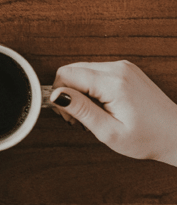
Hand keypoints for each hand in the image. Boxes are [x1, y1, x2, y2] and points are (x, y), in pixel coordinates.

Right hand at [51, 61, 176, 165]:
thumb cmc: (148, 138)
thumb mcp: (109, 132)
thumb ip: (81, 110)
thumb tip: (56, 95)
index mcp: (113, 82)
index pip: (66, 74)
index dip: (59, 95)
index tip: (67, 115)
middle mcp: (118, 68)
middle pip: (72, 70)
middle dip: (67, 93)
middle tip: (78, 118)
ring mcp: (123, 66)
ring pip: (82, 70)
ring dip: (79, 91)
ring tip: (93, 113)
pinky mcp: (125, 69)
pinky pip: (95, 72)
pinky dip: (91, 87)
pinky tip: (101, 105)